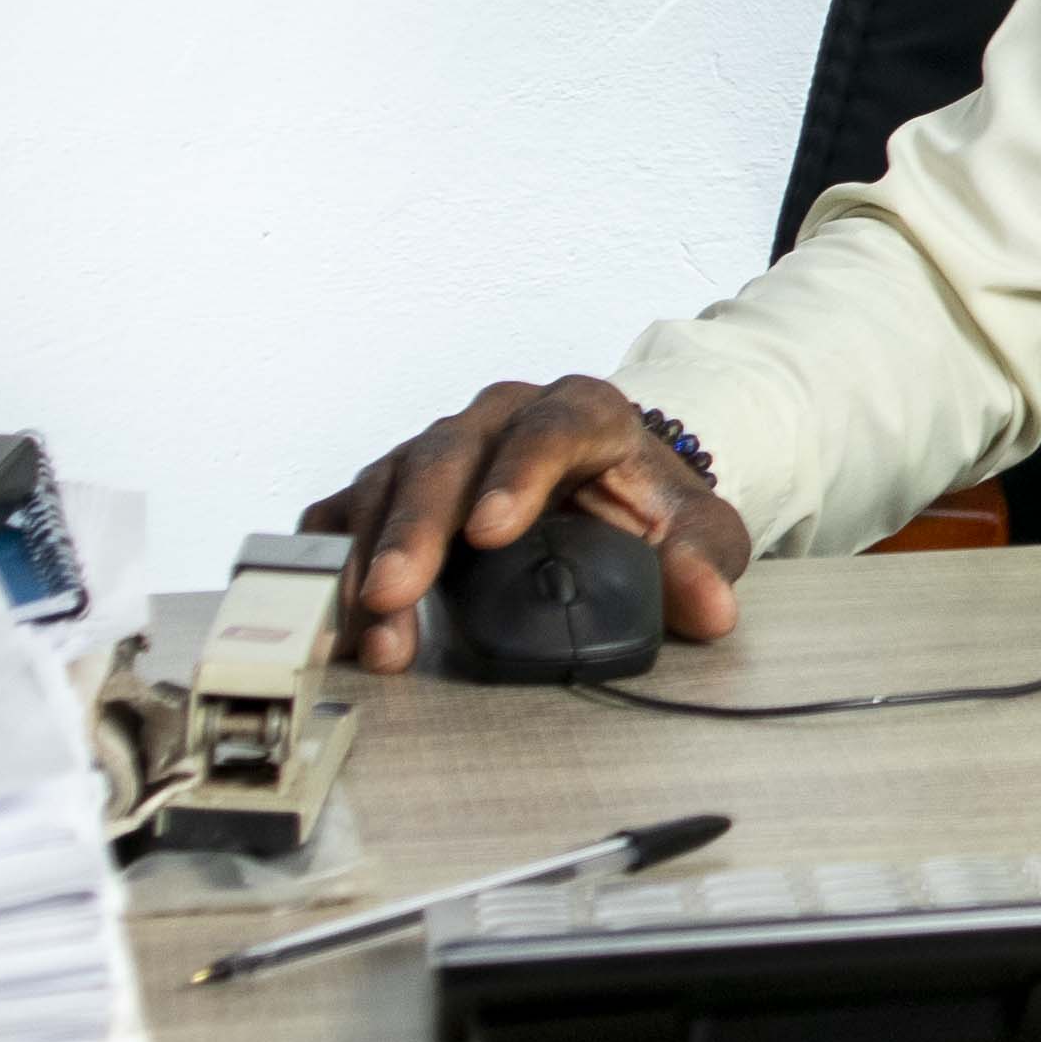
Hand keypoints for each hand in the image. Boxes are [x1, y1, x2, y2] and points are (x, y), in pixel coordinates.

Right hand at [301, 375, 751, 672]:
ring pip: (388, 484)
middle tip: (396, 593)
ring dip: (370, 559)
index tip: (490, 533)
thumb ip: (701, 561)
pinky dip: (334, 557)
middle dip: (416, 528)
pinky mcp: (396, 484)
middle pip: (446, 457)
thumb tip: (709, 608)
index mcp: (581, 411)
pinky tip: (331, 610)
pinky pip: (347, 510)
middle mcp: (499, 417)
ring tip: (371, 631)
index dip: (515, 477)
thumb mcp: (694, 528)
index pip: (547, 430)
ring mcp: (439, 447)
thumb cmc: (647, 503)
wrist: (611, 488)